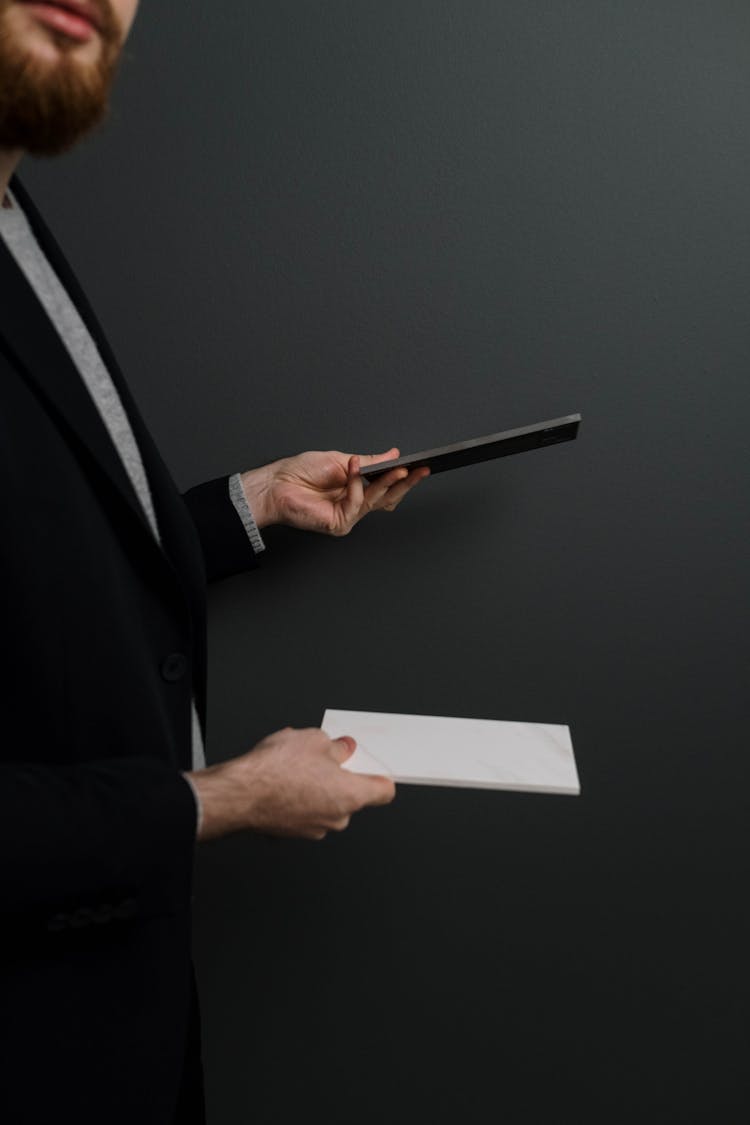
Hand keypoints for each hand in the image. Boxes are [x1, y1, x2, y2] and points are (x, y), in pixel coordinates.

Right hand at [185, 726, 395, 841]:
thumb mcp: (314, 740)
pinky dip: (300, 799)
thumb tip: (342, 748)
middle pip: (352, 797)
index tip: (377, 769)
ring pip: (326, 805)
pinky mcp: (293, 832)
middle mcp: (337, 818)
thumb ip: (336, 747)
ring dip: (318, 788)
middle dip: (341, 777)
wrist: (239, 794)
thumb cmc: (276, 770)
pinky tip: (283, 781)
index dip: (381, 776)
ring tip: (297, 767)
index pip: (384, 791)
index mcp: (351, 796)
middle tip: (326, 758)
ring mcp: (314, 829)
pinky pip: (305, 812)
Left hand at [240, 448, 429, 533]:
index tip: (419, 465)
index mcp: (357, 489)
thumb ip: (369, 461)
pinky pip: (356, 502)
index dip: (404, 477)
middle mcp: (355, 505)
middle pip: (388, 497)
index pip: (387, 487)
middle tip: (421, 470)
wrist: (277, 484)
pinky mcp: (339, 523)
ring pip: (377, 501)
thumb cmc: (301, 472)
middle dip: (406, 482)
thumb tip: (392, 454)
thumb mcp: (342, 460)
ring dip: (387, 482)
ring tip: (399, 468)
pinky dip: (356, 484)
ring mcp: (348, 516)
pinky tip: (354, 469)